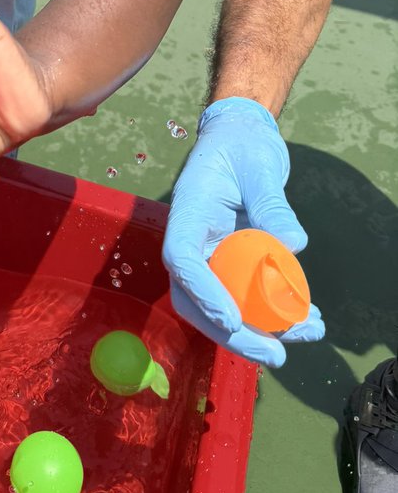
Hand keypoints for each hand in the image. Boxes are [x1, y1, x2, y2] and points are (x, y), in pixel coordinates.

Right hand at [162, 98, 324, 366]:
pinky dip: (277, 314)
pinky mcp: (234, 263)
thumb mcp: (259, 165)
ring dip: (262, 330)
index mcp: (188, 211)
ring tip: (309, 333)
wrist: (242, 139)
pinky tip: (310, 319)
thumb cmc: (243, 144)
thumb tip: (294, 245)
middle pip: (195, 297)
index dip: (203, 291)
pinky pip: (248, 296)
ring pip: (223, 305)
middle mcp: (193, 239)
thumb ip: (272, 203)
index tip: (233, 319)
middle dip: (233, 333)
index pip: (181, 257)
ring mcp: (212, 254)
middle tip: (275, 353)